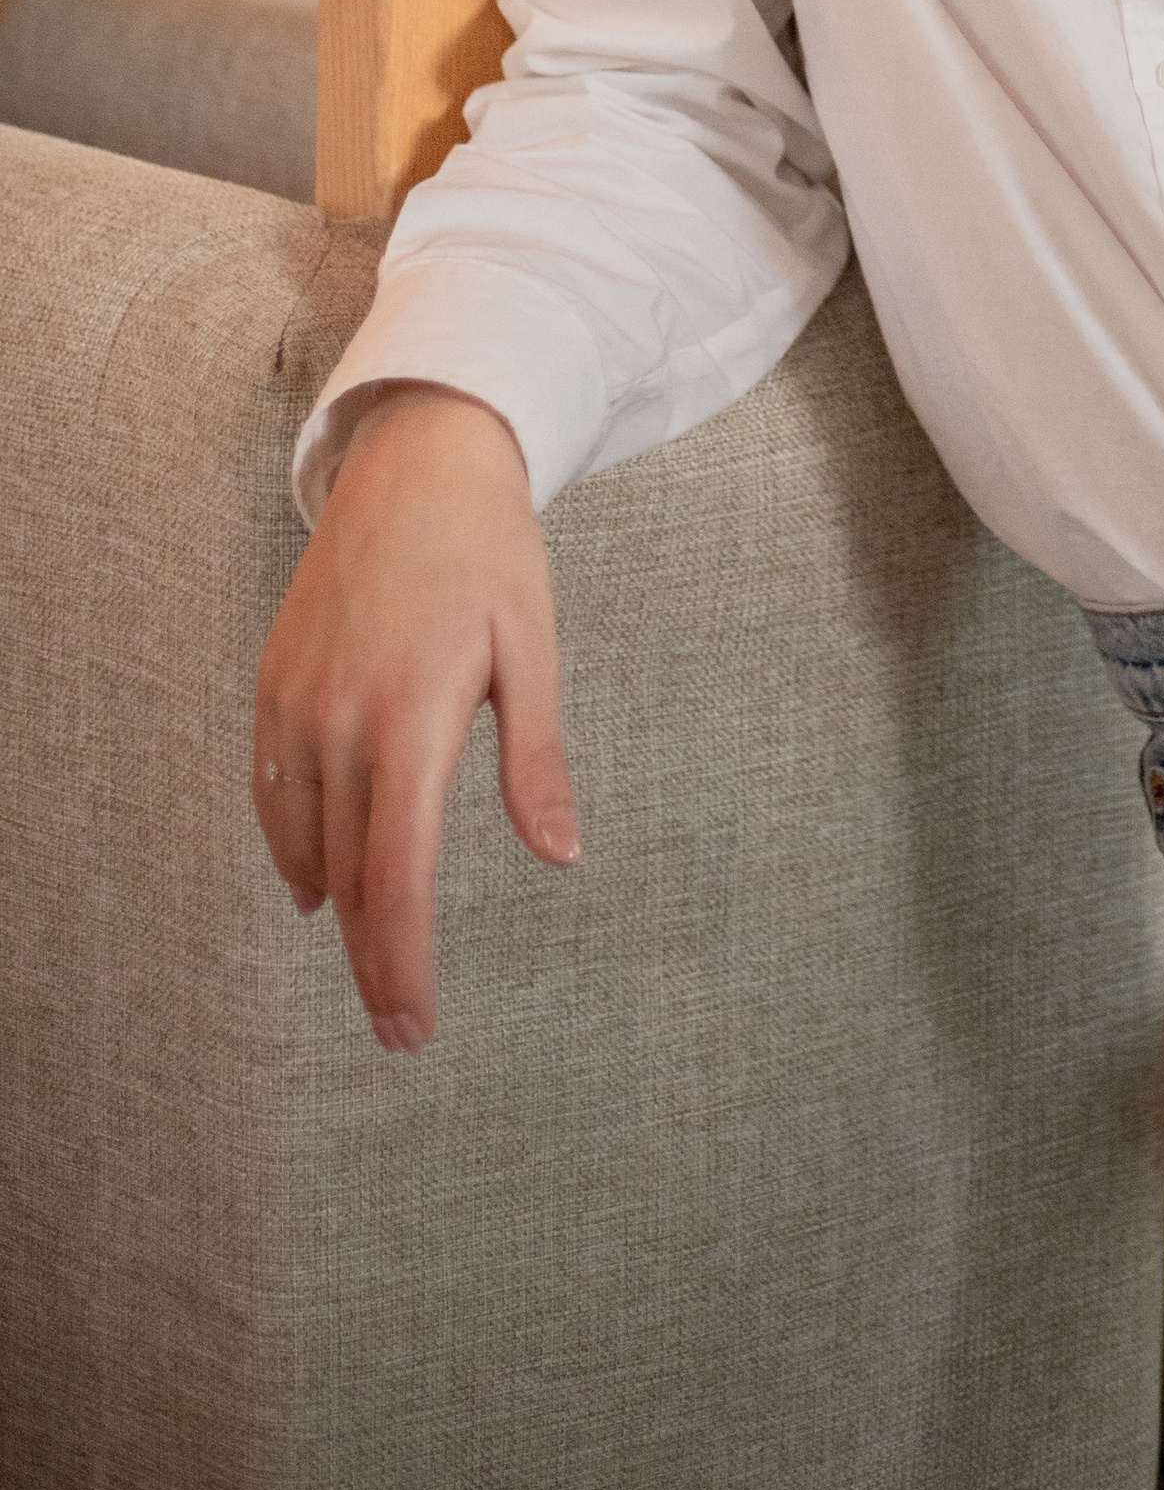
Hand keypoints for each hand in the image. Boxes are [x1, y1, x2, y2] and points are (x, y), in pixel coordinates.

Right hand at [252, 381, 580, 1052]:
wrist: (416, 461)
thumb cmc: (491, 554)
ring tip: (373, 968)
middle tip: (403, 1029)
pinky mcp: (274, 685)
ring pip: (308, 844)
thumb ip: (539, 760)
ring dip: (337, 914)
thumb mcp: (533, 650)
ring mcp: (296, 704)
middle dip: (376, 961)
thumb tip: (564, 855)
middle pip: (350, 878)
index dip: (403, 961)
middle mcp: (341, 721)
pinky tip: (316, 888)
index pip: (397, 876)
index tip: (415, 1024)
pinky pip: (273, 793)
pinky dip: (292, 850)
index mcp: (412, 718)